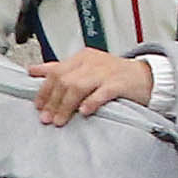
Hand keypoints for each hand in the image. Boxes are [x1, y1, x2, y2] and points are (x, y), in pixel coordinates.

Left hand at [27, 48, 155, 124]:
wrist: (145, 77)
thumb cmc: (113, 75)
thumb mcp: (85, 68)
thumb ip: (60, 69)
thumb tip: (32, 70)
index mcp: (82, 57)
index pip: (56, 71)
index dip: (44, 91)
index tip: (38, 106)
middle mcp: (92, 62)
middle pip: (64, 80)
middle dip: (52, 102)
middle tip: (47, 118)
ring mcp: (106, 72)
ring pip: (78, 86)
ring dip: (66, 106)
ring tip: (60, 120)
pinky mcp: (119, 83)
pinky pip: (102, 92)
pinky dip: (91, 102)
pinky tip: (84, 112)